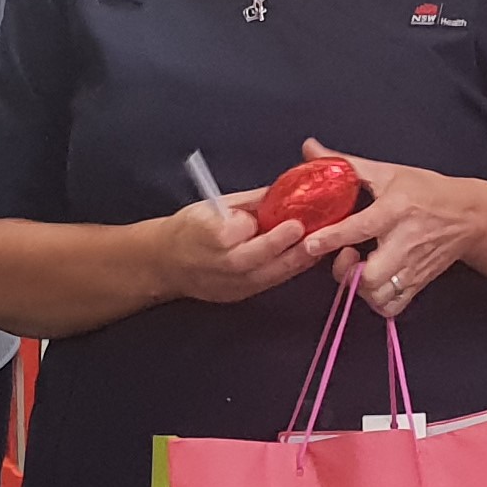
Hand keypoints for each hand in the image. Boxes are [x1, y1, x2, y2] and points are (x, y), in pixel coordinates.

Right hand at [149, 194, 329, 307]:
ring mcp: (228, 284)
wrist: (167, 264)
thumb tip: (283, 191)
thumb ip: (249, 202)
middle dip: (283, 246)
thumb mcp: (212, 205)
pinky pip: (269, 283)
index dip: (257, 223)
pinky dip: (289, 270)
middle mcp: (217, 264)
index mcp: (205, 235)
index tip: (279, 215)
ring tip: (319, 246)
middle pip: (254, 258)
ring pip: (266, 275)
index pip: (234, 230)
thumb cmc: (190, 228)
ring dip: (295, 261)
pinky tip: (306, 258)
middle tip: (309, 232)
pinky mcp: (239, 295)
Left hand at [292, 140, 486, 319]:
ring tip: (357, 270)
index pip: (362, 227)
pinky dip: (377, 303)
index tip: (311, 243)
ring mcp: (413, 267)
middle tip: (344, 256)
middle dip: (349, 273)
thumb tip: (309, 148)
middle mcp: (405, 242)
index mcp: (396, 210)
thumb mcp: (388, 172)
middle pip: (372, 276)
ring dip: (360, 289)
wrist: (468, 216)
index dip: (333, 238)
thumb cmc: (425, 191)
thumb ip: (345, 164)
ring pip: (379, 296)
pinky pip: (392, 307)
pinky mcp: (418, 283)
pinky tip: (371, 286)